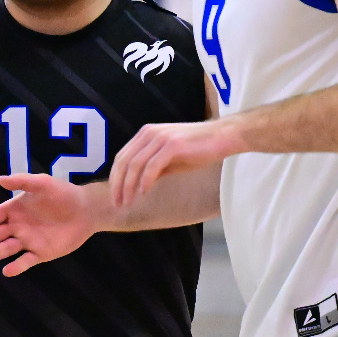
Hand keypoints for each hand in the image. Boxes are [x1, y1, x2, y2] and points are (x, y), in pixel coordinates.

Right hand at [0, 173, 105, 276]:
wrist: (86, 210)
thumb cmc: (63, 194)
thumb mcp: (42, 183)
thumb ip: (22, 181)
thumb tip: (0, 179)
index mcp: (14, 210)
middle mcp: (18, 227)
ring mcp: (28, 241)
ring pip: (7, 249)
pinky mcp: (41, 253)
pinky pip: (25, 261)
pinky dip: (16, 266)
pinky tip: (7, 270)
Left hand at [109, 120, 242, 207]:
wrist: (222, 137)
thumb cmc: (198, 148)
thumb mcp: (170, 161)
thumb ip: (153, 169)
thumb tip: (137, 186)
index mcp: (146, 134)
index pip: (122, 157)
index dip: (116, 178)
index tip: (116, 197)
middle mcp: (149, 133)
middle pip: (124, 161)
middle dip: (118, 185)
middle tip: (118, 203)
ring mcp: (160, 137)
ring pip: (135, 164)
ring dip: (129, 186)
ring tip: (129, 201)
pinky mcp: (172, 144)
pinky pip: (152, 165)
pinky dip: (145, 180)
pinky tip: (144, 192)